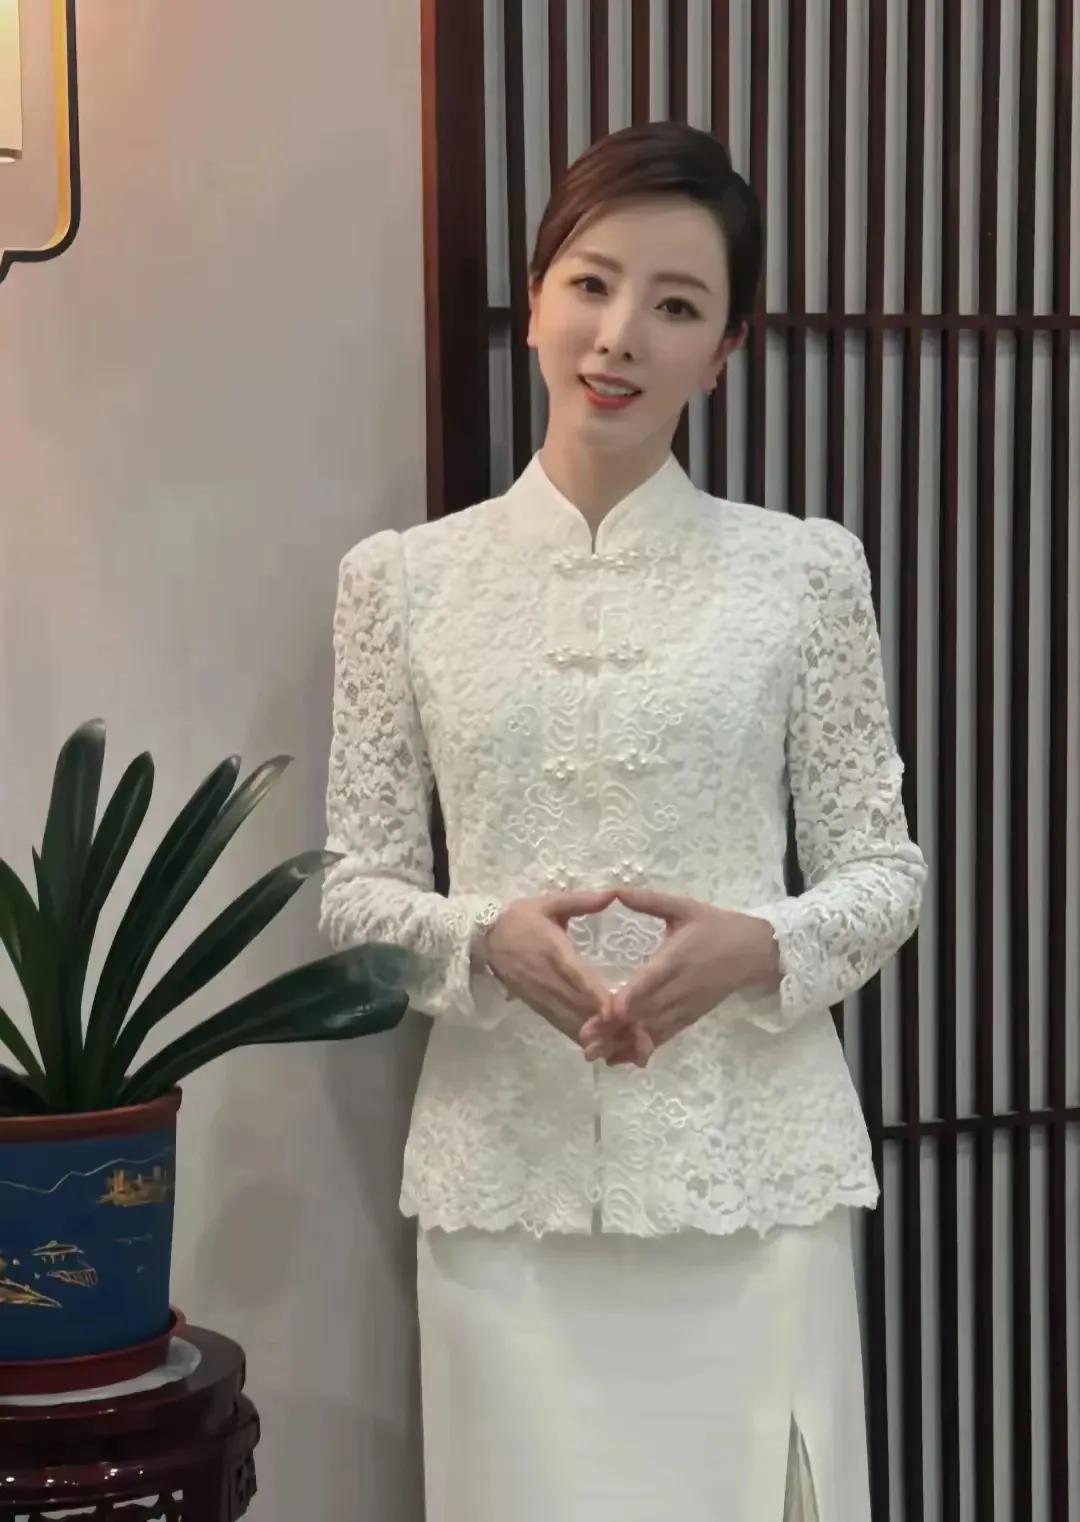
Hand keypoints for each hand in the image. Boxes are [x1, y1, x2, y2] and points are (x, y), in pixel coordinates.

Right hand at [482, 890, 620, 1045]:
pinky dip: (587, 1039)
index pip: (578, 980)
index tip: (620, 1011)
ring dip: (601, 1037)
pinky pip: (566, 1028)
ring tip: (632, 1047)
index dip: (598, 998)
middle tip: (642, 1035)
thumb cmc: (519, 919)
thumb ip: (581, 901)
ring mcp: (546, 999)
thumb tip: (612, 893)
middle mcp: (551, 982)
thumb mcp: (548, 904)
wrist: (485, 940)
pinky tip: (609, 1047)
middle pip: (582, 1009)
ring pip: (575, 1024)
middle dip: (610, 1025)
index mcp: (555, 954)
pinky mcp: (542, 1010)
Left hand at [579, 889, 779, 1063]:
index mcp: (677, 958)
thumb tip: (615, 890)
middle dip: (615, 1028)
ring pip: (652, 1029)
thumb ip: (649, 901)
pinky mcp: (689, 1017)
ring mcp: (685, 1006)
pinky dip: (642, 1048)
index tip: (610, 1010)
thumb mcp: (684, 907)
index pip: (653, 980)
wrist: (755, 952)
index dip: (633, 997)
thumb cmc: (716, 926)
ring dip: (624, 1043)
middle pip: (646, 1011)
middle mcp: (680, 987)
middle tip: (585, 1040)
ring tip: (594, 1055)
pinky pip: (664, 1036)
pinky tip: (618, 1059)